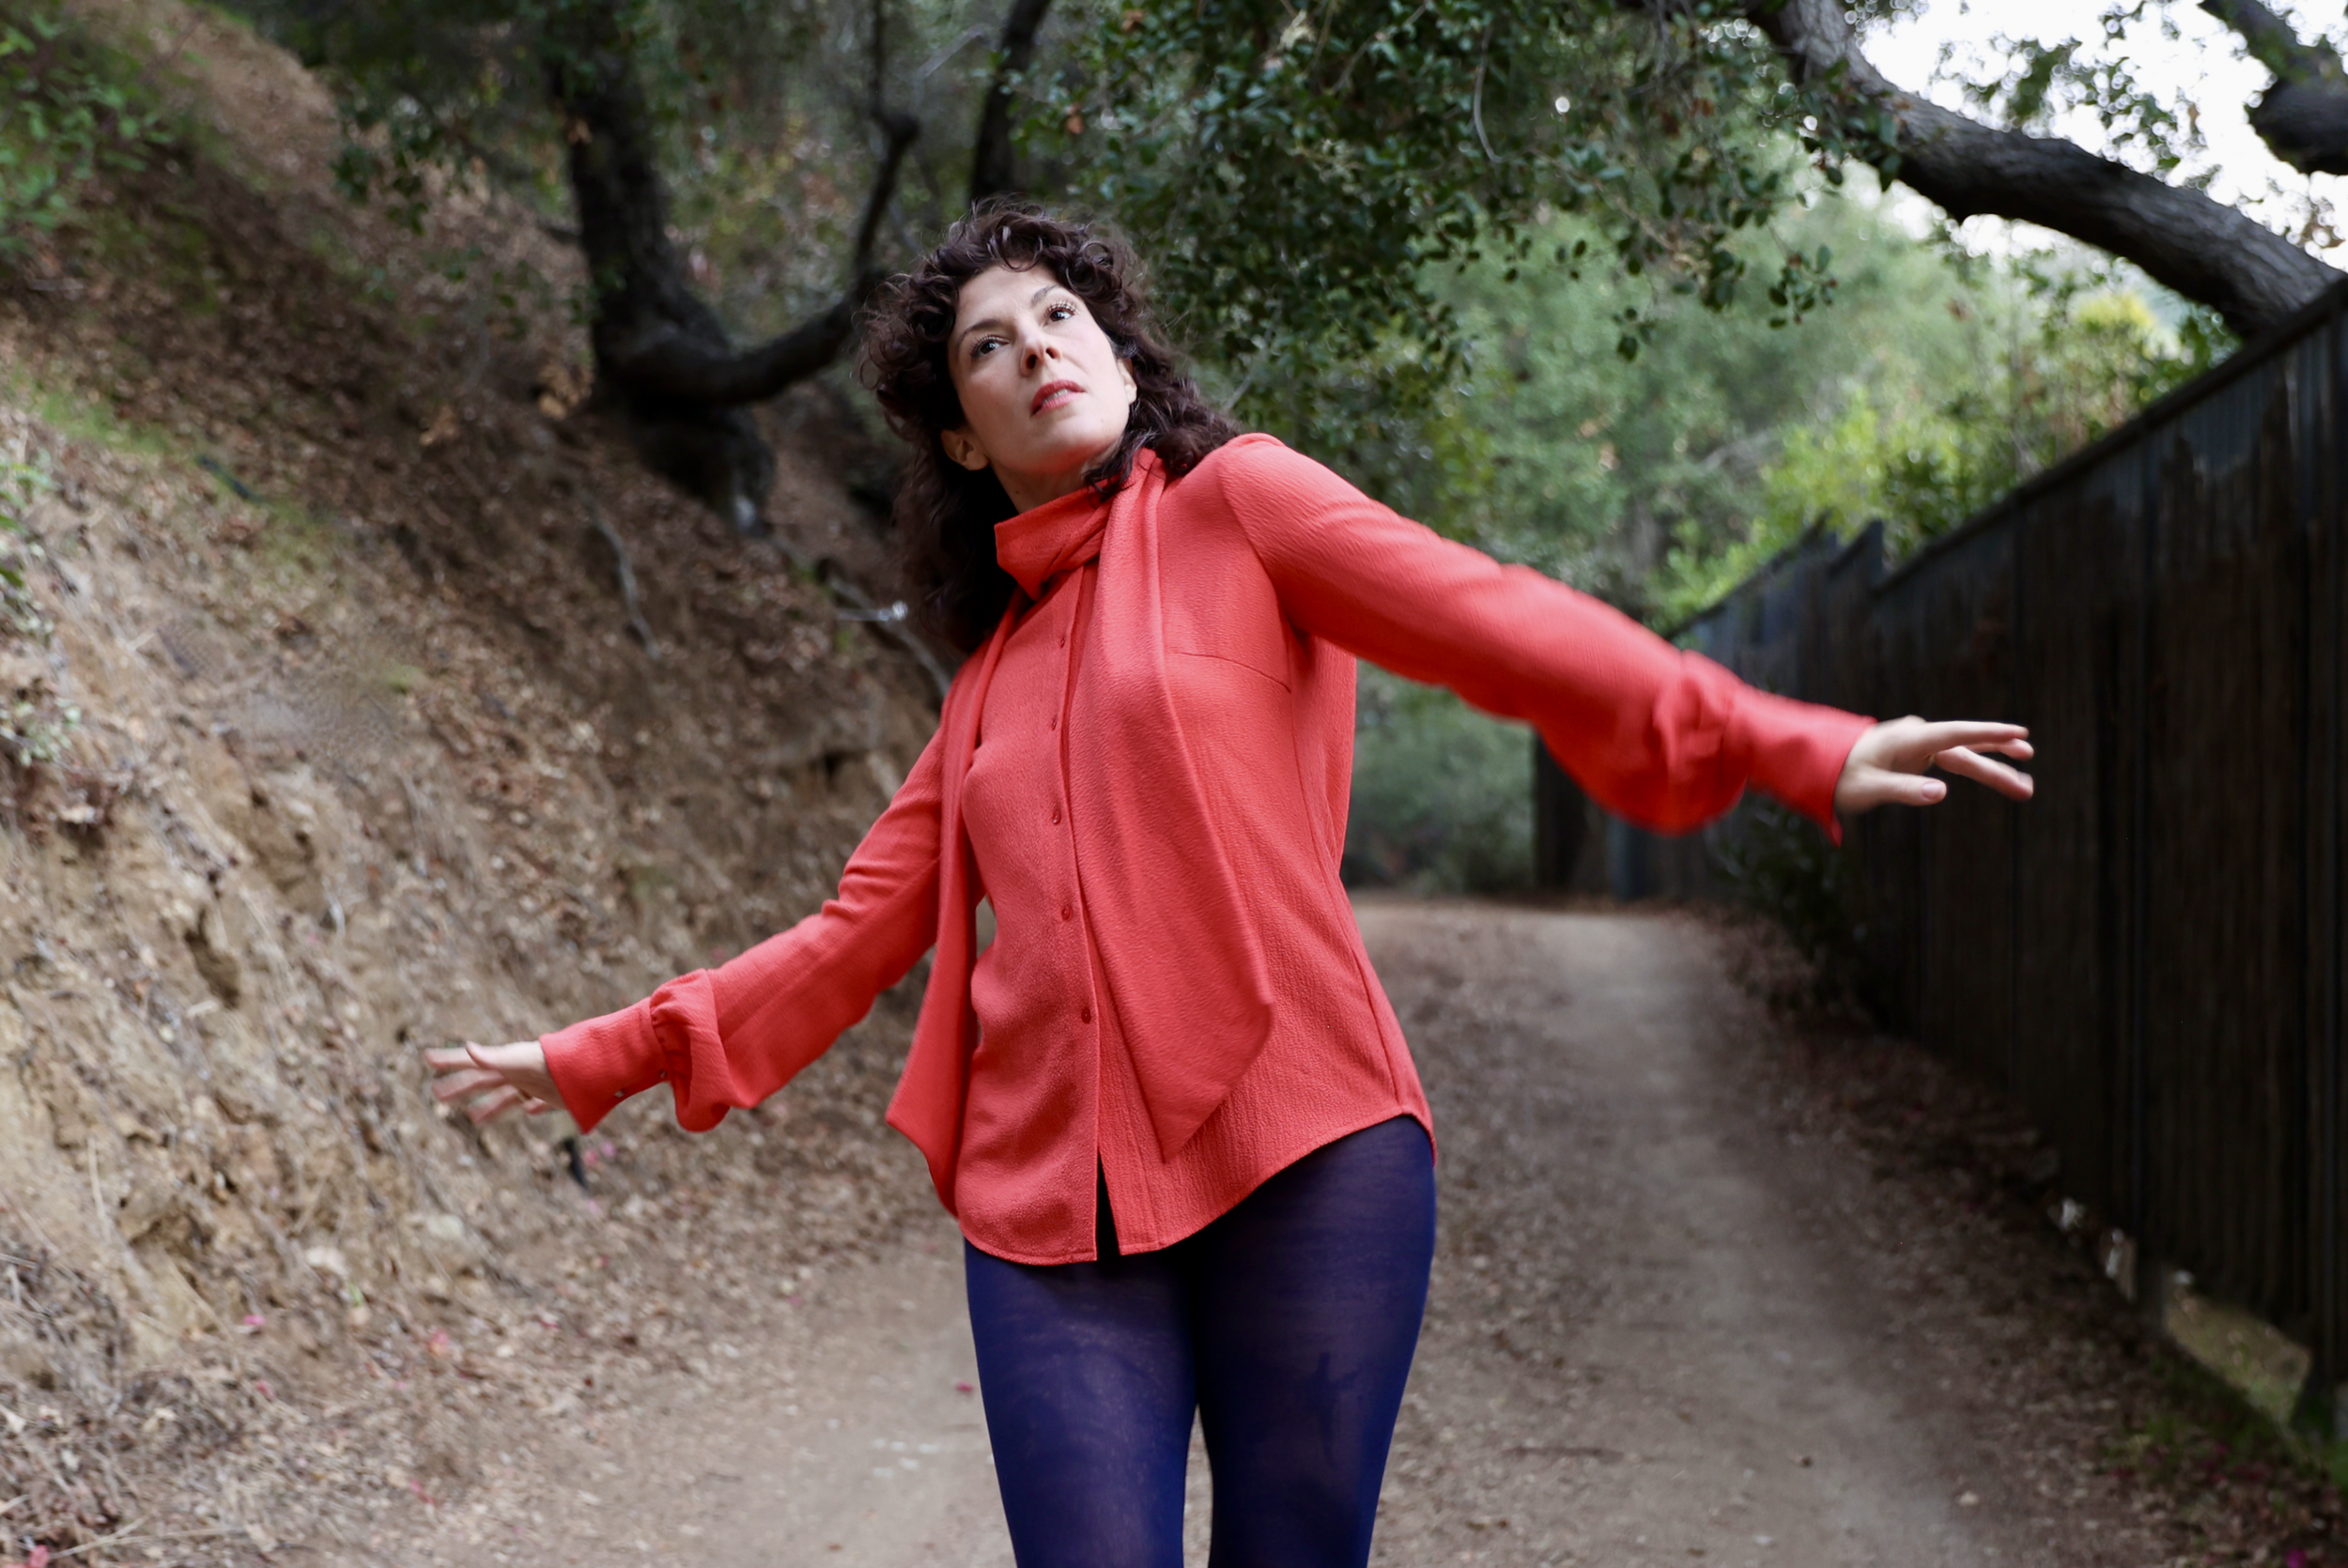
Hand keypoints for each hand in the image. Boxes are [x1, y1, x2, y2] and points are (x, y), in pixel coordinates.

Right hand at [426, 1040, 560, 1123]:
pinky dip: (533, 1108)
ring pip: (506, 1098)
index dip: (449, 1061)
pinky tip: (530, 1112)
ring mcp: (534, 1085)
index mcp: (504, 1064)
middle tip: (437, 1095)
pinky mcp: (552, 1097)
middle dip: (459, 1088)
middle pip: (482, 1082)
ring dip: (488, 1107)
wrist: (583, 1069)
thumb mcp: (516, 1061)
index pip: (470, 1063)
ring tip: (473, 1118)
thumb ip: (492, 1057)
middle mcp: (517, 1073)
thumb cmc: (547, 1062)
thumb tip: (468, 1047)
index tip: (428, 1058)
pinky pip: (539, 1104)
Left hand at [1833, 717, 2033, 816]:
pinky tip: (2001, 772)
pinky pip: (1954, 760)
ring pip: (1964, 757)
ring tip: (2025, 786)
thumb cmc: (1841, 776)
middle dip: (1998, 769)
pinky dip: (1977, 766)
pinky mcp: (1920, 753)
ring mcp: (1921, 744)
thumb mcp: (1867, 789)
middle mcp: (1918, 736)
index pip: (1955, 734)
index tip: (2019, 733)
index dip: (1988, 734)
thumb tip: (1941, 792)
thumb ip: (1903, 789)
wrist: (1822, 763)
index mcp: (1908, 739)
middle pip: (1965, 752)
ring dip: (1994, 769)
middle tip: (2028, 789)